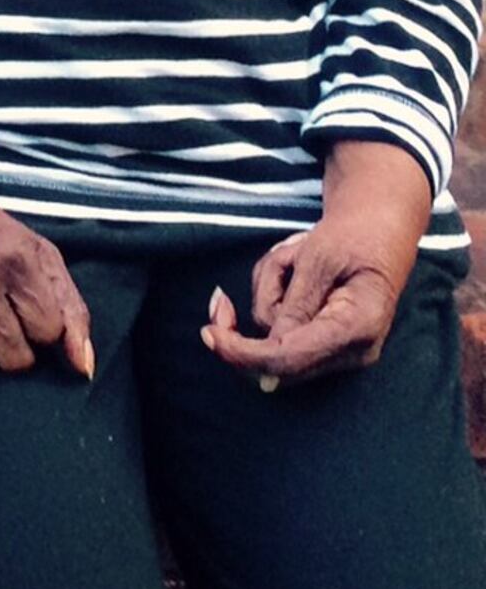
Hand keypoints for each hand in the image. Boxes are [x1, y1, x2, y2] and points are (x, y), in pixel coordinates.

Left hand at [202, 140, 433, 387]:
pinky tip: (294, 268)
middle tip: (219, 299)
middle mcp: (350, 350)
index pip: (290, 358)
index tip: (209, 335)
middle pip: (277, 359)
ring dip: (269, 289)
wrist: (379, 229)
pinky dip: (275, 294)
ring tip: (294, 255)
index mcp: (357, 327)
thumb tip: (270, 349)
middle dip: (246, 326)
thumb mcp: (319, 257)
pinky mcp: (324, 342)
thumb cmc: (353, 236)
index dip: (244, 353)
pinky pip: (280, 328)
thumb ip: (295, 304)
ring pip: (274, 335)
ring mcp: (338, 350)